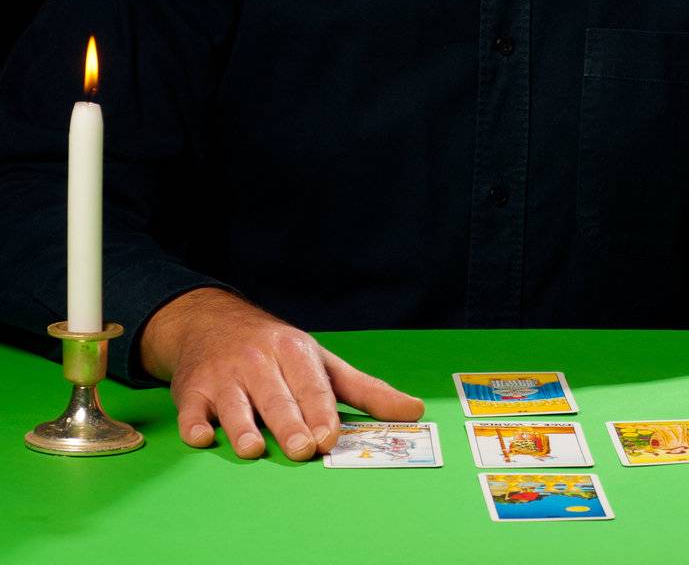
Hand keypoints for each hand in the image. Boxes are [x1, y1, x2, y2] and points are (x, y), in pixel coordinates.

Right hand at [137, 287, 424, 459]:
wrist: (212, 322)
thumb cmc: (277, 351)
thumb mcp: (322, 361)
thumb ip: (366, 390)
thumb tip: (414, 410)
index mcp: (295, 351)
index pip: (311, 384)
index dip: (320, 411)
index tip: (329, 437)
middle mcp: (259, 361)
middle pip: (276, 396)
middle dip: (289, 422)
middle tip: (302, 448)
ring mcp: (224, 376)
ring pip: (235, 404)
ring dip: (242, 427)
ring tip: (253, 448)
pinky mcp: (192, 391)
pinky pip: (192, 410)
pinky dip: (195, 423)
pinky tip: (202, 436)